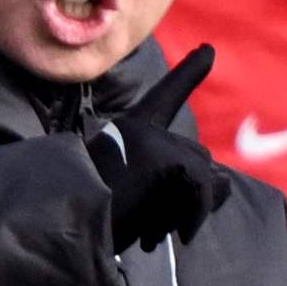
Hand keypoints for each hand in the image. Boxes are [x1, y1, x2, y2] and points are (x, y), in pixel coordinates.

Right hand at [90, 45, 232, 248]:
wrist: (62, 222)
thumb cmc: (90, 217)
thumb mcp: (132, 193)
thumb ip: (171, 182)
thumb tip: (224, 182)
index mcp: (128, 131)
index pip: (166, 96)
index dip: (188, 74)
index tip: (208, 50)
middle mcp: (141, 129)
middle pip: (199, 157)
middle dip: (192, 196)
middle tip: (158, 227)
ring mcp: (153, 140)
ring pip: (205, 173)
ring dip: (192, 208)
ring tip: (154, 231)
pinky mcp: (162, 158)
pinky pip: (201, 186)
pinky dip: (194, 213)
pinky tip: (170, 234)